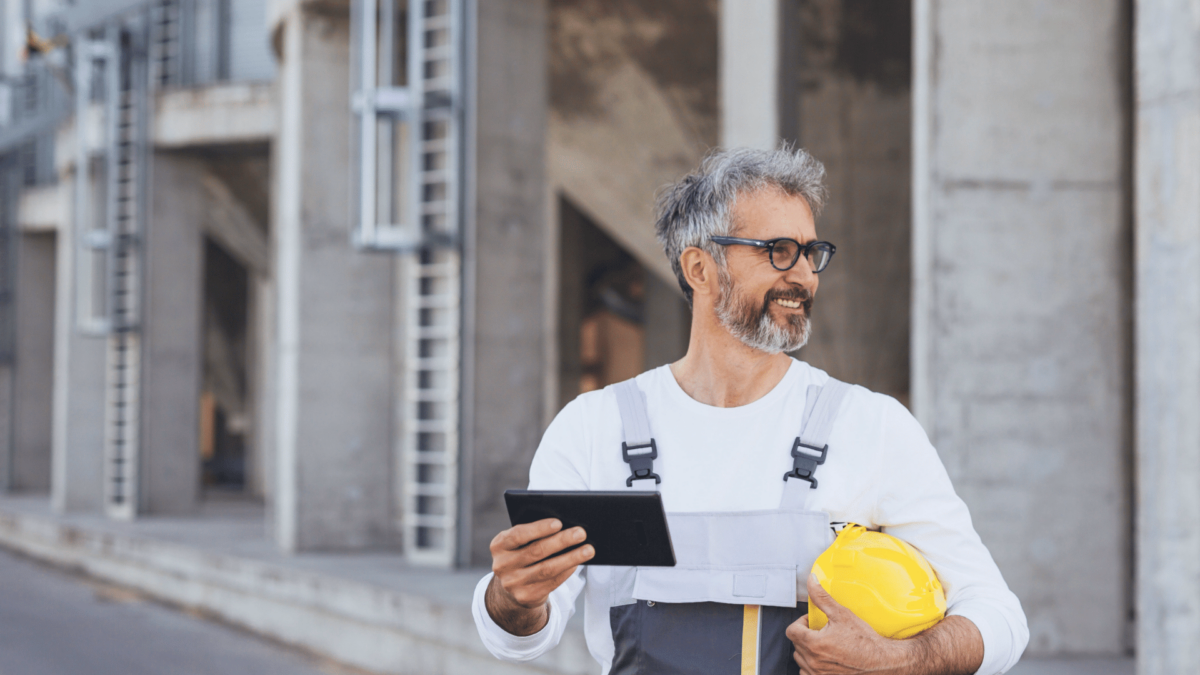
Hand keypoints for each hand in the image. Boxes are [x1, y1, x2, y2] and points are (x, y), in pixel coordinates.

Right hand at [485, 518, 593, 635]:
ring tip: (588, 549)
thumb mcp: (519, 542)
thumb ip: (533, 533)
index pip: (518, 535)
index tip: (559, 522)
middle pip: (536, 551)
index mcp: (498, 545)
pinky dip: (567, 571)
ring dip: (570, 558)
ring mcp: (513, 583)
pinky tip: (578, 563)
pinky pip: (551, 583)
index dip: (539, 529)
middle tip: (581, 533)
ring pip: (547, 569)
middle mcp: (502, 565)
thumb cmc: (521, 553)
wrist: (511, 585)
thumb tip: (565, 526)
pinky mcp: (526, 597)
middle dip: (561, 541)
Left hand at [785, 573, 913, 674]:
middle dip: (806, 635)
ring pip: (801, 659)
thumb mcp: (842, 614)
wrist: (882, 662)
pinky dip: (813, 665)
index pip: (791, 630)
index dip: (800, 623)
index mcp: (814, 644)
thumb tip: (811, 581)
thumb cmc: (866, 641)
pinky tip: (826, 658)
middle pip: (796, 644)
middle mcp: (814, 662)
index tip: (811, 622)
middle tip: (821, 631)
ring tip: (824, 645)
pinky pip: (807, 673)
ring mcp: (818, 674)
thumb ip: (822, 597)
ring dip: (808, 651)